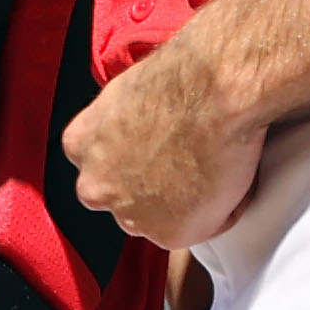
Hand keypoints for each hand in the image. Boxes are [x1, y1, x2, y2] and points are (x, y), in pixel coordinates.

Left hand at [62, 43, 264, 248]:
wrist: (212, 90)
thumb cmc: (180, 76)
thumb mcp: (127, 93)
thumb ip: (122, 124)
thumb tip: (143, 127)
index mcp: (80, 144)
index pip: (100, 166)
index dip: (130, 161)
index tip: (152, 153)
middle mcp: (97, 186)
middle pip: (125, 197)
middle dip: (151, 187)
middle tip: (186, 160)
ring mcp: (131, 214)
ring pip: (161, 218)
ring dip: (184, 201)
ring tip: (213, 165)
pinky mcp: (170, 233)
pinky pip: (202, 227)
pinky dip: (220, 209)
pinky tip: (229, 174)